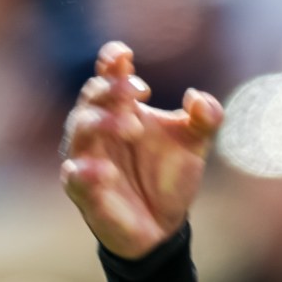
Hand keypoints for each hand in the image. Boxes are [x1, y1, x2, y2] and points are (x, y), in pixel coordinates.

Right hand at [60, 41, 223, 259]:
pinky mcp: (83, 189)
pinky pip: (75, 175)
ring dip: (102, 122)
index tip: (125, 55)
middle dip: (112, 89)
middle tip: (141, 95)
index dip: (112, 60)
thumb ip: (207, 117)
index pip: (108, 74)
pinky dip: (86, 171)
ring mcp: (87, 156)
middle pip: (92, 95)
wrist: (164, 226)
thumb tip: (197, 97)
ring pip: (79, 128)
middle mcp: (99, 127)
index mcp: (122, 107)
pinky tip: (105, 172)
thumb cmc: (169, 176)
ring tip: (132, 128)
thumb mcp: (195, 144)